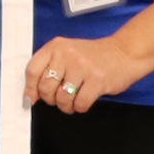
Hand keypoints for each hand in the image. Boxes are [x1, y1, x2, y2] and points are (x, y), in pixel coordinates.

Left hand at [25, 35, 141, 113]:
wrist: (124, 52)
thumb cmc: (93, 57)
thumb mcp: (67, 54)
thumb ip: (47, 70)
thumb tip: (29, 96)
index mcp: (56, 46)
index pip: (33, 70)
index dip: (30, 88)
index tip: (30, 99)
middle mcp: (68, 54)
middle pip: (46, 88)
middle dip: (51, 99)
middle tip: (60, 97)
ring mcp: (83, 67)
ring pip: (62, 98)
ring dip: (66, 105)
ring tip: (73, 100)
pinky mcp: (97, 80)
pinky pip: (79, 104)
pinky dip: (79, 107)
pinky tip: (83, 100)